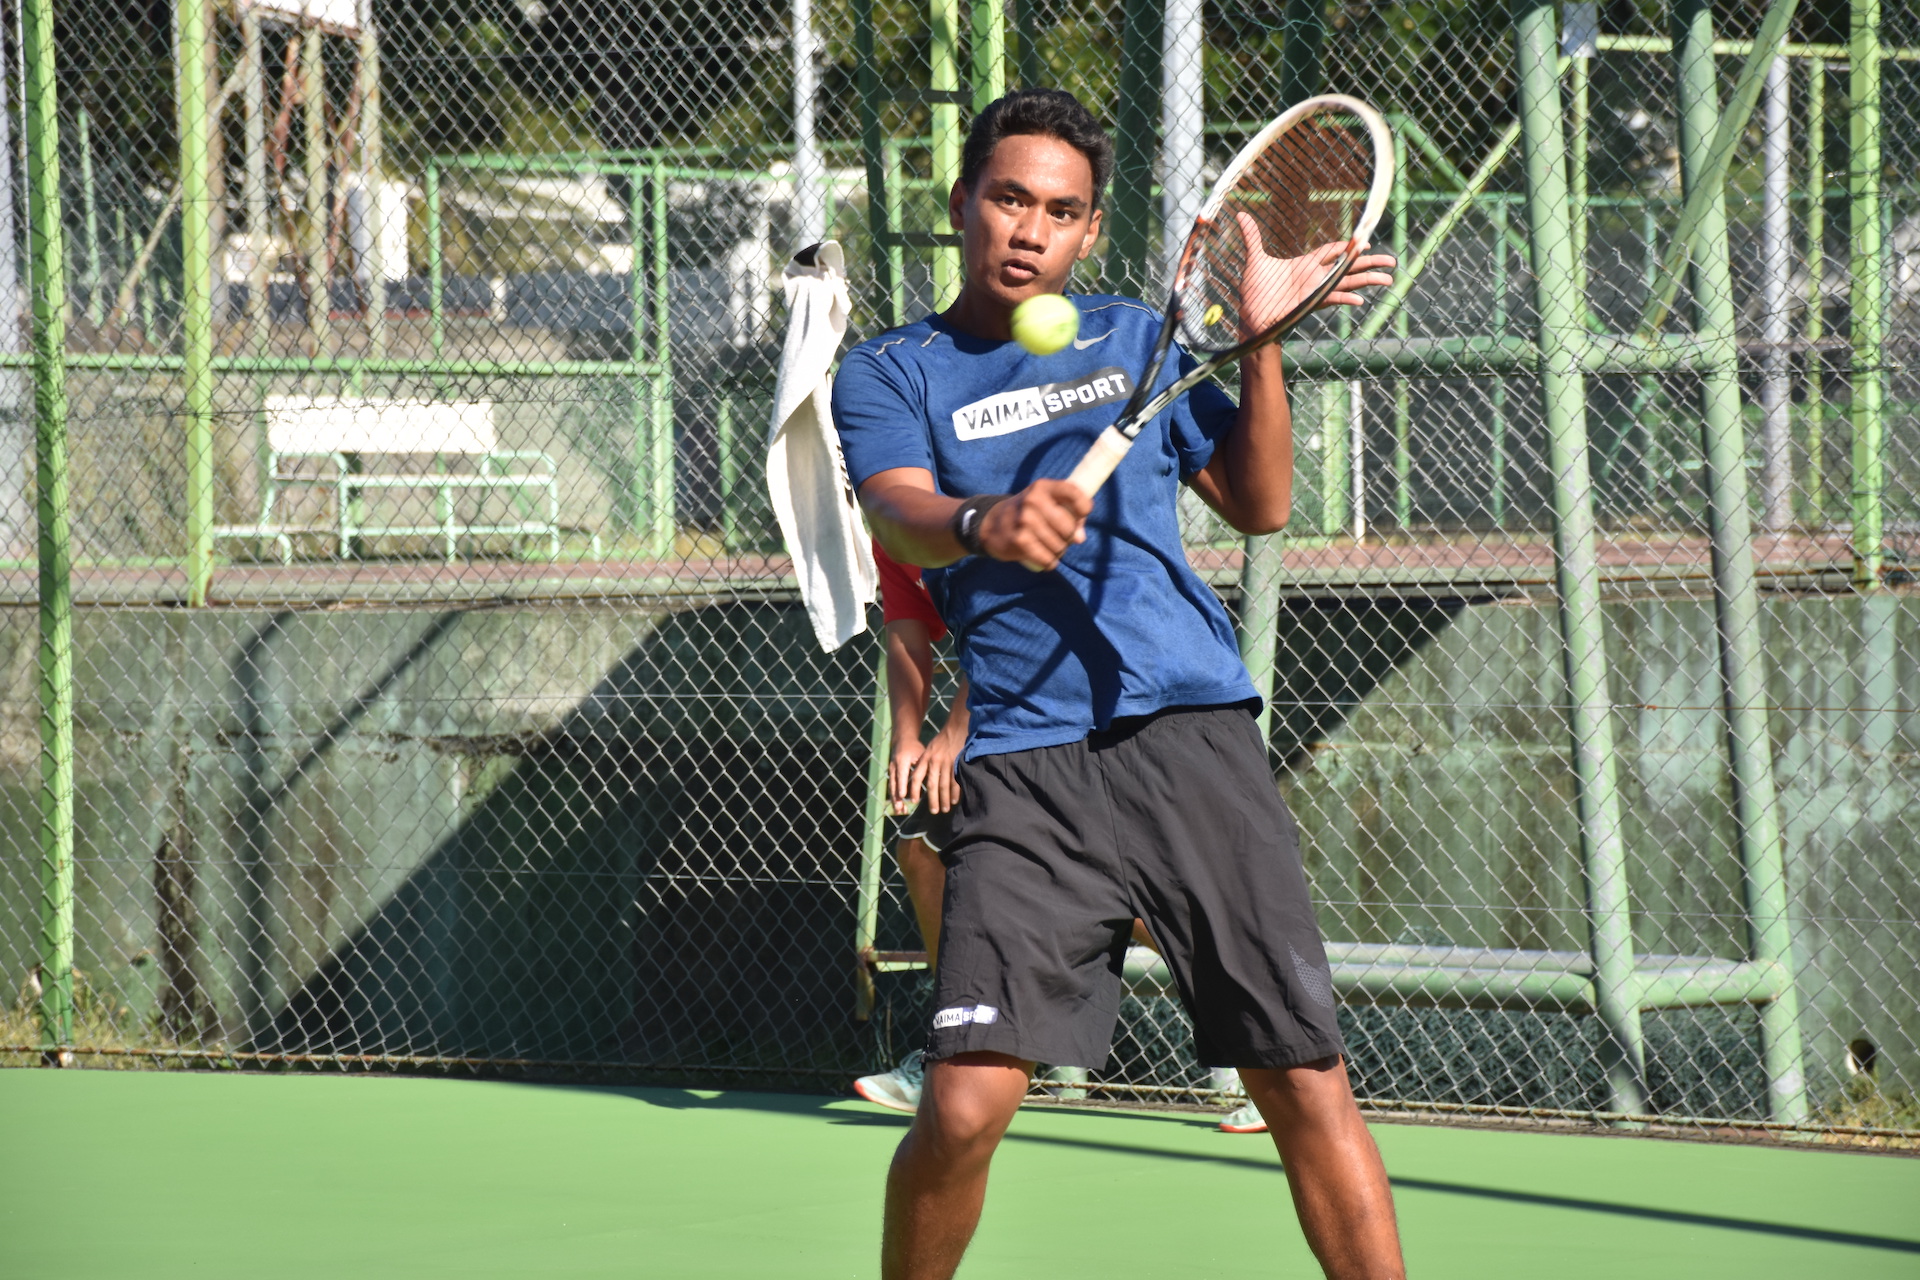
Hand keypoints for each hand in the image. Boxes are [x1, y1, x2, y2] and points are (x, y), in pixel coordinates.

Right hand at [888, 738, 923, 814]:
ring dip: (895, 800)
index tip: (903, 795)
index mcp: (902, 760)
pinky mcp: (891, 775)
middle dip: (896, 797)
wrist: (902, 740)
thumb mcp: (921, 755)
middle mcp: (894, 766)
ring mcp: (891, 771)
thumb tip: (935, 779)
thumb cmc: (915, 748)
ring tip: (899, 811)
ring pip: (892, 787)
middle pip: (894, 784)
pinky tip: (900, 807)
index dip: (902, 785)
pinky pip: (892, 788)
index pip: (902, 774)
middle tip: (900, 809)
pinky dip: (895, 798)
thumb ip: (925, 767)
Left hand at [917, 720, 965, 814]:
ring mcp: (946, 763)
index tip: (913, 801)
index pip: (916, 777)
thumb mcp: (929, 750)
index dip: (914, 790)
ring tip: (945, 809)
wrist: (955, 729)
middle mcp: (934, 762)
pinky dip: (955, 792)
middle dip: (932, 800)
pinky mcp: (956, 764)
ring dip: (945, 799)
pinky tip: (955, 800)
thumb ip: (925, 763)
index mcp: (925, 759)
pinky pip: (955, 781)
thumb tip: (922, 779)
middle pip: (931, 785)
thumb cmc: (942, 741)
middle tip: (934, 811)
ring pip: (944, 785)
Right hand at [978, 478, 1091, 571]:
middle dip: (1068, 537)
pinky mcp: (1020, 541)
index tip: (1080, 516)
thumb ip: (1068, 514)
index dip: (1084, 509)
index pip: (1075, 494)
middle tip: (1058, 536)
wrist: (990, 524)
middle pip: (1069, 528)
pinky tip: (1044, 558)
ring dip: (1058, 551)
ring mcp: (1025, 521)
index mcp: (1043, 487)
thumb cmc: (1026, 513)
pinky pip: (1048, 559)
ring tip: (1047, 546)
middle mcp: (1033, 501)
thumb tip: (1080, 538)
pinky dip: (1049, 562)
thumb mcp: (1045, 502)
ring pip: (1060, 546)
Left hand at [1234, 214, 1395, 332]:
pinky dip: (1345, 299)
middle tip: (1391, 261)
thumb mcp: (1254, 260)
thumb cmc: (1254, 291)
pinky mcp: (1311, 303)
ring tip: (1388, 279)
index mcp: (1305, 265)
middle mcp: (1314, 277)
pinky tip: (1360, 300)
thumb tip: (1239, 215)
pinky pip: (1332, 299)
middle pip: (1348, 266)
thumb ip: (1252, 237)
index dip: (1348, 246)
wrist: (1251, 315)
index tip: (1365, 241)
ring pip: (1347, 283)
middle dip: (1369, 262)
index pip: (1333, 251)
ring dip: (1368, 280)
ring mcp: (1315, 291)